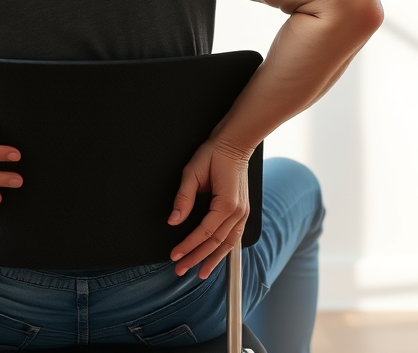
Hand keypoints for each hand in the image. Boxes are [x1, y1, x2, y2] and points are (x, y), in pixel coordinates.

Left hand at [168, 136, 252, 278]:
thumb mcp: (192, 172)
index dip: (188, 246)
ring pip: (227, 244)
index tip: (174, 256)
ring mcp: (243, 213)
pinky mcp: (243, 211)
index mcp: (226, 204)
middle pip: (215, 243)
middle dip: (197, 258)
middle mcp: (238, 212)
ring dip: (213, 260)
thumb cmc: (214, 154)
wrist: (235, 143)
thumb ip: (183, 198)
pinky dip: (224, 250)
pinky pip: (234, 236)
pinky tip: (217, 258)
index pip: (204, 233)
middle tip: (180, 270)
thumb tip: (174, 220)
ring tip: (200, 273)